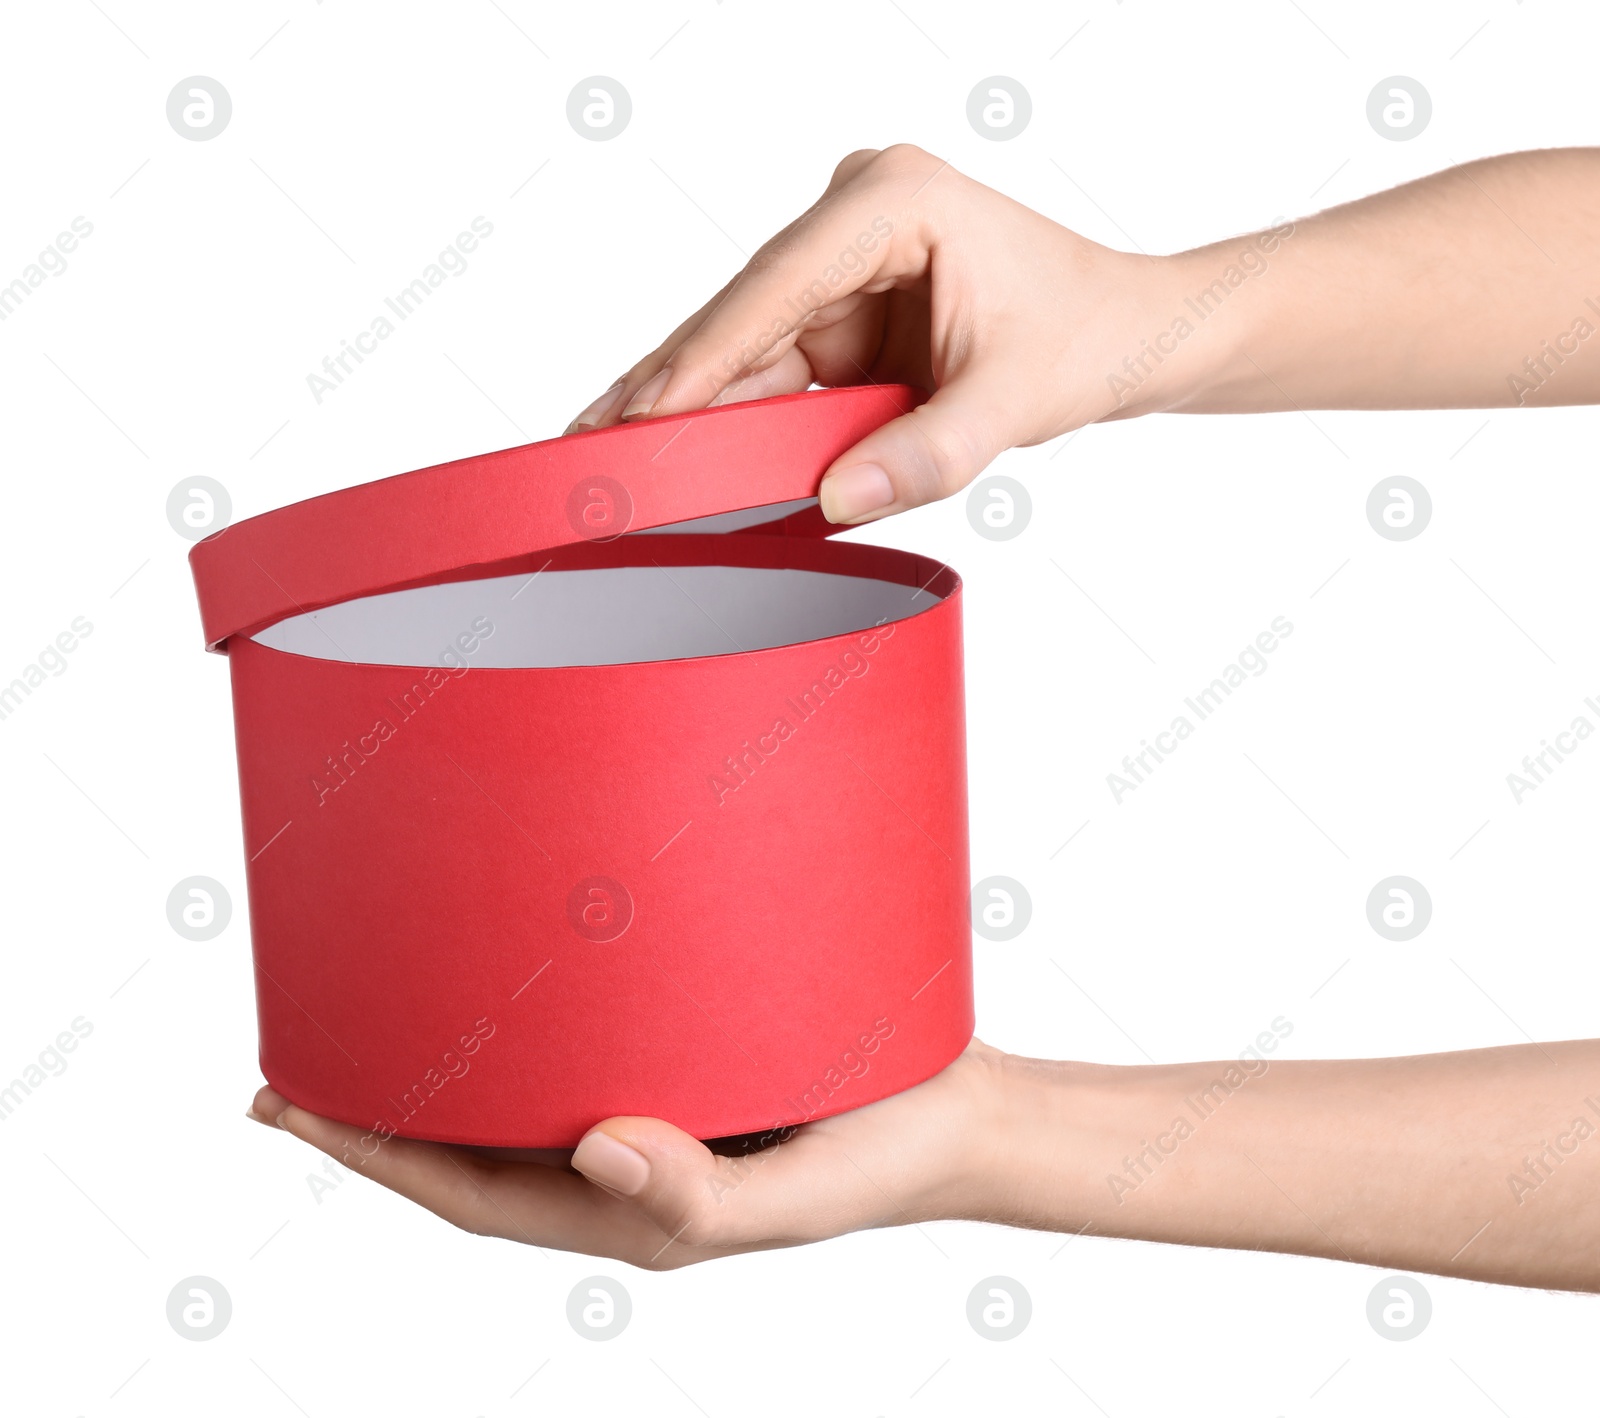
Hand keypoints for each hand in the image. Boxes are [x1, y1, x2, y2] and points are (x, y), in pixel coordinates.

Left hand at [247, 1039, 1005, 1268]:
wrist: (961, 1112)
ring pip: (527, 1073)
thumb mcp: (794, 1198)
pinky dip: (536, 994)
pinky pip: (591, 1020)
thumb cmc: (880, 1162)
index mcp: (623, 1206)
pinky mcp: (694, 1034)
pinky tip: (518, 945)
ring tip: (386, 980)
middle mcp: (621, 1149)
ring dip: (451, 1039)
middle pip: (477, 1129)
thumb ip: (699, 1196)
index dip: (371, 1152)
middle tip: (303, 1032)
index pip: (466, 1187)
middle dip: (384, 1096)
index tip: (286, 1102)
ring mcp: (653, 1092)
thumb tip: (593, 1149)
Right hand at [562, 145, 1203, 524]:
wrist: (1126, 333)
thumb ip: (930, 452)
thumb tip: (838, 496)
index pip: (774, 286)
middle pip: (741, 314)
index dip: (702, 358)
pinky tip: (676, 449)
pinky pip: (774, 366)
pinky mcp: (843, 305)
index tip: (641, 415)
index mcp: (894, 201)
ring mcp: (844, 261)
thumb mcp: (1016, 400)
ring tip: (609, 454)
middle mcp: (856, 217)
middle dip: (671, 385)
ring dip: (690, 405)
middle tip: (588, 440)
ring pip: (746, 343)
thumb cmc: (1087, 338)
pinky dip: (735, 414)